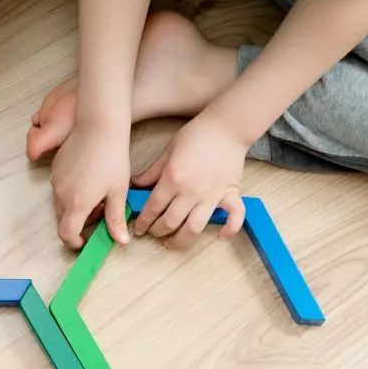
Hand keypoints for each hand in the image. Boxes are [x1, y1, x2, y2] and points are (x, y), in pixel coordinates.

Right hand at [50, 122, 132, 248]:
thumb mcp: (118, 192)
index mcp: (77, 203)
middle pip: (63, 220)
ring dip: (75, 206)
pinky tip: (90, 179)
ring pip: (61, 203)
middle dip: (78, 223)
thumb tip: (120, 240)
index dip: (74, 242)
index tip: (85, 241)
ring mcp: (56, 179)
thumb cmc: (112, 158)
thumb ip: (116, 219)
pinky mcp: (56, 167)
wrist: (99, 126)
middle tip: (100, 213)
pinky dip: (71, 192)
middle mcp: (61, 193)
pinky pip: (60, 187)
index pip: (66, 234)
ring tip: (99, 193)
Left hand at [131, 114, 247, 248]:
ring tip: (173, 242)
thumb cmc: (196, 135)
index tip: (138, 229)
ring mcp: (212, 195)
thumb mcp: (168, 150)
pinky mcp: (230, 194)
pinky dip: (229, 229)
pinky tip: (220, 236)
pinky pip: (233, 217)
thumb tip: (134, 185)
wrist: (226, 126)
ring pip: (195, 228)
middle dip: (157, 231)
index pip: (153, 208)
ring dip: (181, 240)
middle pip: (171, 222)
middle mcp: (191, 191)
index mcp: (173, 179)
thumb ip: (152, 172)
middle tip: (153, 233)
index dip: (143, 222)